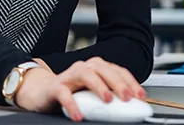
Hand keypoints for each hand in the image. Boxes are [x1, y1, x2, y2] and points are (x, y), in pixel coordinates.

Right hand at [14, 57, 146, 121]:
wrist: (42, 92)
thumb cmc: (73, 92)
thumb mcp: (93, 94)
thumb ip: (109, 95)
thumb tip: (130, 107)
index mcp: (98, 68)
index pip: (118, 71)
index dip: (131, 83)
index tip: (141, 96)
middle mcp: (85, 68)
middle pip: (105, 70)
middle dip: (119, 83)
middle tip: (127, 97)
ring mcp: (70, 75)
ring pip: (87, 76)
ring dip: (99, 87)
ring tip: (107, 100)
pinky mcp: (56, 86)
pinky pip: (65, 94)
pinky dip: (73, 105)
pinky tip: (79, 115)